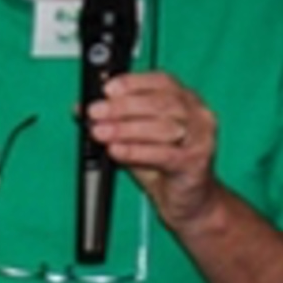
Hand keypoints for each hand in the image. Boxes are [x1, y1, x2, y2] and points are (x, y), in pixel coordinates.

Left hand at [88, 67, 220, 231]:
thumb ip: (113, 120)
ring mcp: (201, 139)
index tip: (108, 90)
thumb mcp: (135, 138)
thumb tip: (82, 108)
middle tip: (97, 112)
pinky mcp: (195, 163)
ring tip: (102, 132)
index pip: (161, 81)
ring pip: (162, 127)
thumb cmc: (164, 165)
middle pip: (160, 103)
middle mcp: (198, 115)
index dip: (133, 82)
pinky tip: (117, 150)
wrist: (187, 201)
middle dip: (123, 107)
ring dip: (126, 129)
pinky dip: (136, 151)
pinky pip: (163, 155)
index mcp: (187, 100)